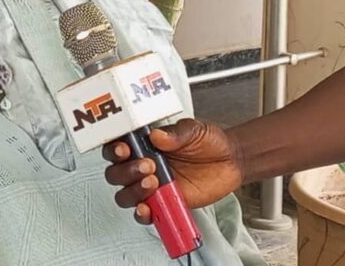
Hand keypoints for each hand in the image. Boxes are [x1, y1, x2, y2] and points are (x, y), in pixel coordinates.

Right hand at [102, 119, 244, 222]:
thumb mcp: (194, 130)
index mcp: (143, 144)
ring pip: (125, 194)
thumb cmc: (208, 142)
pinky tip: (147, 209)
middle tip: (148, 165)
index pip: (116, 147)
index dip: (113, 150)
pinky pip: (145, 214)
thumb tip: (157, 135)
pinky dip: (142, 214)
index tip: (124, 149)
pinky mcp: (163, 204)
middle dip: (125, 171)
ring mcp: (151, 187)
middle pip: (115, 173)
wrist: (230, 162)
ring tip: (153, 183)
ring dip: (132, 191)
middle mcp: (142, 165)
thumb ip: (176, 133)